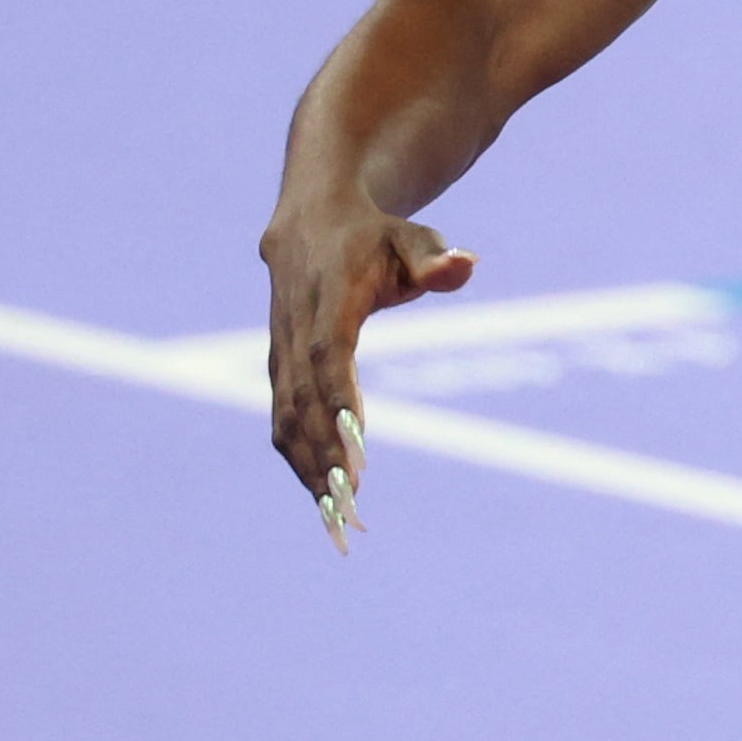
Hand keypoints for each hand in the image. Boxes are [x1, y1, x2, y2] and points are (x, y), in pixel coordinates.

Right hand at [260, 203, 475, 550]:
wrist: (309, 220)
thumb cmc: (374, 235)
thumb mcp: (412, 238)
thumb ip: (436, 258)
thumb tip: (463, 267)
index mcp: (327, 299)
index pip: (329, 359)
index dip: (338, 407)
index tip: (355, 455)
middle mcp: (294, 331)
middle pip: (302, 403)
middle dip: (324, 458)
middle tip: (350, 508)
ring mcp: (280, 353)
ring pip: (285, 420)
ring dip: (308, 471)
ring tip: (337, 520)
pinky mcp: (278, 370)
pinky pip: (282, 422)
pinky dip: (300, 461)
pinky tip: (324, 500)